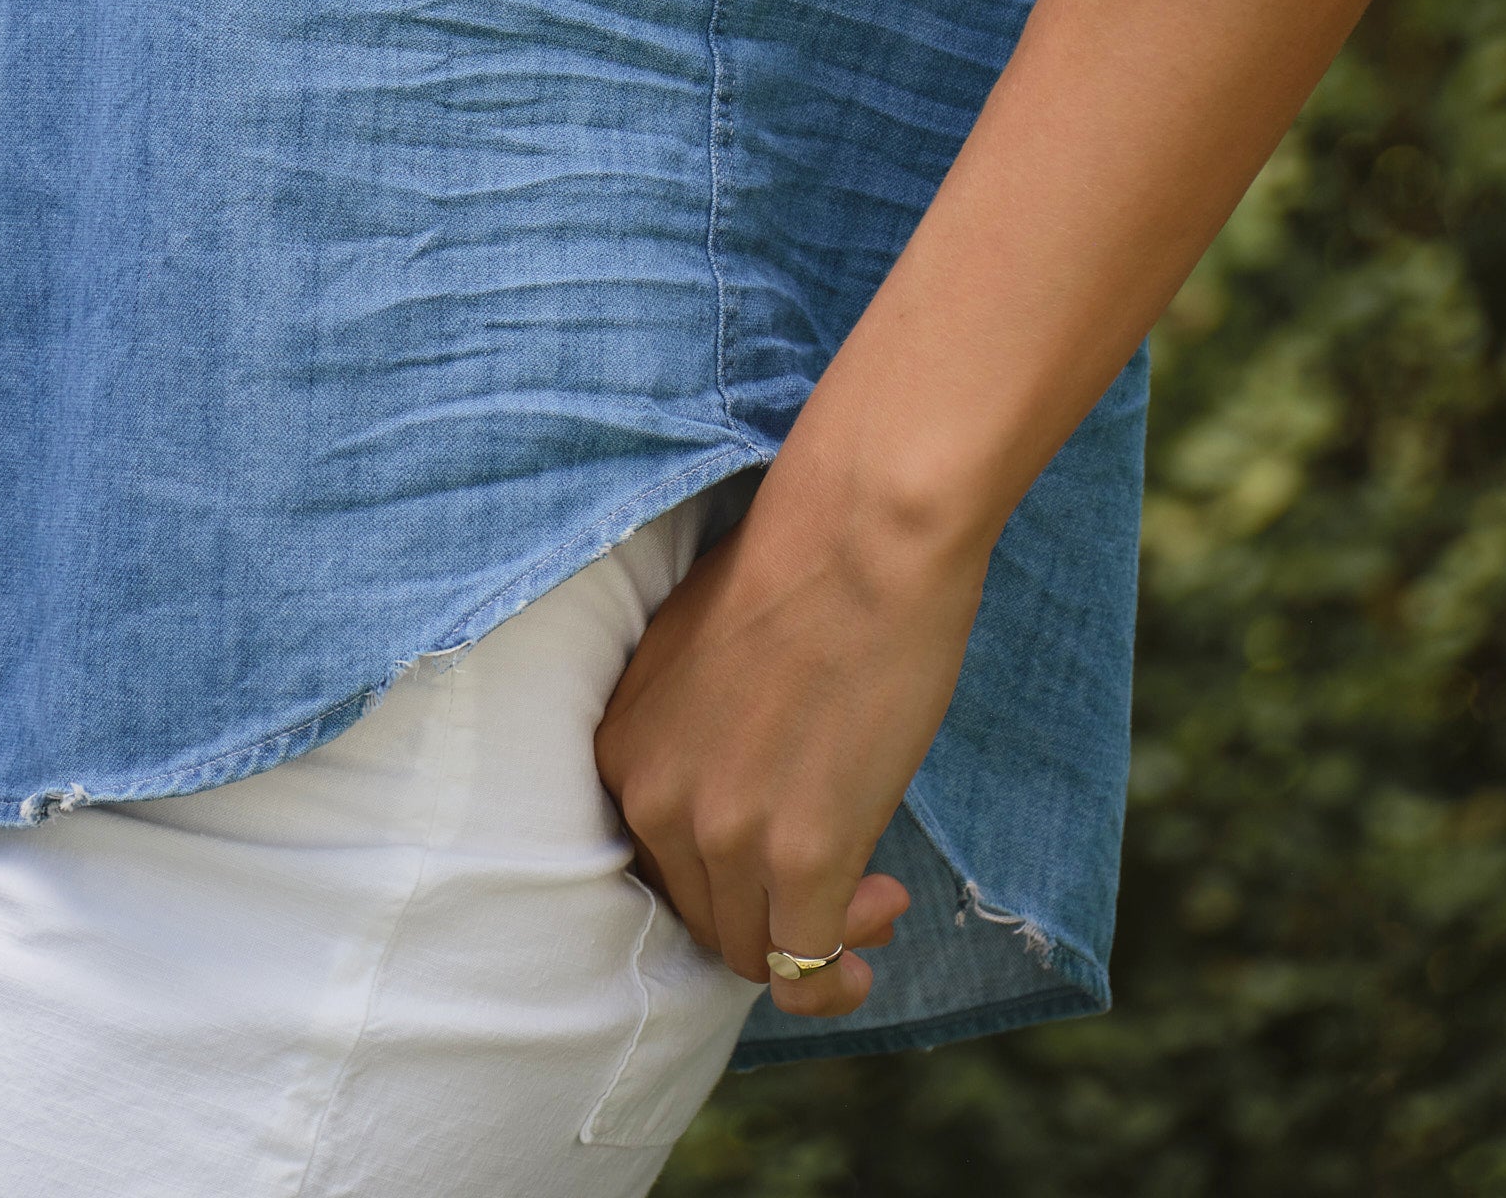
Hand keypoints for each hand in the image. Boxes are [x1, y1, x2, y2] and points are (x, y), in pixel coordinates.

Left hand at [595, 442, 989, 1022]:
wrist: (862, 534)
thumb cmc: (801, 564)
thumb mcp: (704, 655)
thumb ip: (703, 732)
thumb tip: (750, 780)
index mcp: (624, 749)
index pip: (654, 861)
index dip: (723, 870)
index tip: (781, 849)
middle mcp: (657, 801)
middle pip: (700, 913)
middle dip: (771, 909)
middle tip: (846, 878)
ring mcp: (729, 835)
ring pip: (750, 950)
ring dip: (815, 937)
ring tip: (876, 897)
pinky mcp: (805, 856)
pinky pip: (804, 963)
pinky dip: (838, 970)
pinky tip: (880, 917)